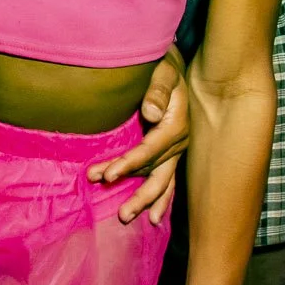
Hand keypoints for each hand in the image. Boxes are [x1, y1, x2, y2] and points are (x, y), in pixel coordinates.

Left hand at [87, 48, 187, 224]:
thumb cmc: (165, 66)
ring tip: (127, 217)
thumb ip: (156, 90)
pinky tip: (154, 218)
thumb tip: (149, 113)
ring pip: (160, 180)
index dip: (128, 164)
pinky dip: (161, 199)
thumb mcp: (163, 71)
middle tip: (121, 214)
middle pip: (157, 173)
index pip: (149, 150)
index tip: (106, 176)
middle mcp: (178, 142)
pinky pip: (167, 180)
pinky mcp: (171, 153)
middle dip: (139, 195)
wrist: (175, 66)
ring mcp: (176, 150)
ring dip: (145, 200)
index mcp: (175, 125)